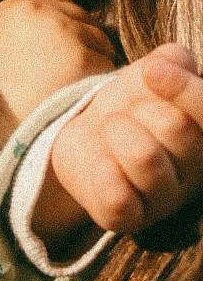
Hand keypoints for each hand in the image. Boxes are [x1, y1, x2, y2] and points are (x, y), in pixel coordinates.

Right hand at [0, 0, 116, 148]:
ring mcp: (62, 30)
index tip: (66, 51)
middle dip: (82, 41)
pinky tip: (82, 97)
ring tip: (76, 87)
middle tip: (76, 72)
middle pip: (80, 17)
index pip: (56, 6)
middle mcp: (39, 10)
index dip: (65, 29)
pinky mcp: (81, 55)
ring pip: (98, 39)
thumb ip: (23, 33)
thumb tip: (54, 36)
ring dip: (94, 60)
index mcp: (14, 9)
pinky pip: (106, 64)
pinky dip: (99, 80)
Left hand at [32, 43, 202, 247]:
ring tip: (110, 128)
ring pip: (147, 159)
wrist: (88, 129)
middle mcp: (196, 175)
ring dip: (117, 131)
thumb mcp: (155, 71)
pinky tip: (99, 161)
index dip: (183, 88)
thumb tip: (173, 62)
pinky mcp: (129, 219)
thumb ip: (174, 61)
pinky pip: (119, 199)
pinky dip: (102, 171)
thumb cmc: (132, 101)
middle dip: (139, 106)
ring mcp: (164, 200)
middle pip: (176, 127)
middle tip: (127, 111)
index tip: (149, 71)